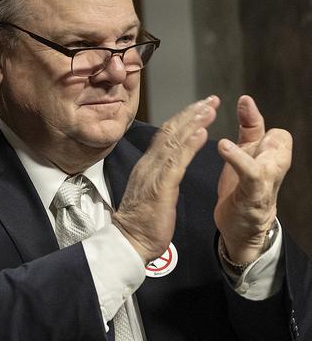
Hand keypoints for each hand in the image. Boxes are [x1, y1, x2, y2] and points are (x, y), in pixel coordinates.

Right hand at [113, 96, 218, 262]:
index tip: (200, 107)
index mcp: (147, 166)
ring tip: (210, 108)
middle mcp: (148, 165)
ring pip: (174, 142)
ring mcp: (153, 174)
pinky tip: (202, 132)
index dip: (183, 119)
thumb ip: (158, 176)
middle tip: (210, 99)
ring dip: (193, 123)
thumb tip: (166, 166)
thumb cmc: (142, 222)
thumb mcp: (151, 192)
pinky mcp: (161, 187)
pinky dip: (190, 145)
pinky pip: (177, 162)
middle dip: (191, 113)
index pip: (165, 136)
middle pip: (170, 132)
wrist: (130, 241)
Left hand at [215, 95, 291, 262]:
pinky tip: (223, 149)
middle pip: (280, 139)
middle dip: (261, 125)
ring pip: (270, 158)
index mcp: (270, 156)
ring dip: (248, 150)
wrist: (241, 229)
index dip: (255, 117)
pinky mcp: (254, 196)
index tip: (243, 101)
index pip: (274, 131)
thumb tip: (246, 100)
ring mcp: (266, 182)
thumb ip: (249, 130)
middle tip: (244, 106)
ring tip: (223, 142)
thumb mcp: (245, 155)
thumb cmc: (243, 189)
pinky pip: (251, 175)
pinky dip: (239, 162)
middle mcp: (274, 166)